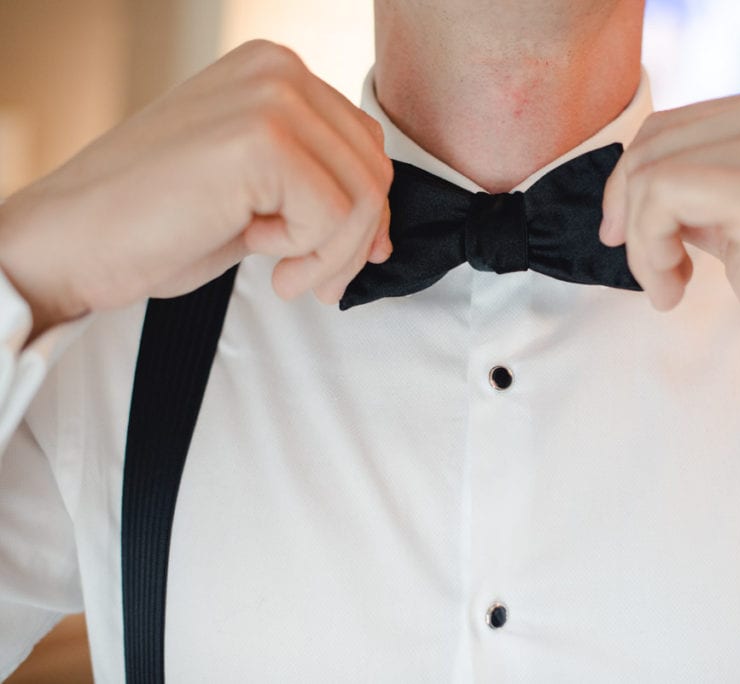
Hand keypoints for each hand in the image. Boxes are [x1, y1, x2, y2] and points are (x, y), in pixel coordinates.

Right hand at [0, 40, 392, 337]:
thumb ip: (313, 186)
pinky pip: (335, 216)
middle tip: (314, 282)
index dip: (366, 212)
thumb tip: (380, 231)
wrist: (71, 243)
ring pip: (363, 195)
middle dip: (356, 241)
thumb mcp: (253, 190)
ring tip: (288, 276)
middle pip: (373, 169)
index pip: (364, 144)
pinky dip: (310, 254)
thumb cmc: (154, 223)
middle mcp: (277, 70)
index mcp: (273, 71)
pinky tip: (261, 256)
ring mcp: (270, 98)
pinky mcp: (262, 140)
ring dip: (335, 255)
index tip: (341, 257)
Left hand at [600, 86, 739, 423]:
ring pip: (649, 172)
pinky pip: (662, 197)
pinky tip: (674, 289)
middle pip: (651, 145)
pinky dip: (649, 251)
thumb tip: (633, 187)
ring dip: (641, 243)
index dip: (631, 187)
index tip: (638, 241)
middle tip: (653, 272)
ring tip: (669, 286)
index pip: (666, 128)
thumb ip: (707, 189)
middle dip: (630, 214)